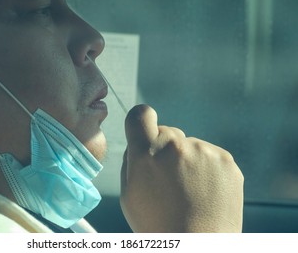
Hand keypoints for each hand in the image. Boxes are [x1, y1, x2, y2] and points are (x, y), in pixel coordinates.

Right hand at [120, 105, 243, 231]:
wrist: (197, 245)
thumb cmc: (158, 224)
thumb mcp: (129, 194)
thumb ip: (131, 160)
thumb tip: (138, 141)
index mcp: (147, 154)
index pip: (140, 114)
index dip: (141, 121)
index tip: (144, 132)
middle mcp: (176, 147)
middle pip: (167, 132)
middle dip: (164, 149)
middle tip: (168, 178)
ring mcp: (204, 151)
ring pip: (189, 145)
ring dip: (187, 160)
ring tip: (189, 190)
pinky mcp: (225, 160)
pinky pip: (208, 155)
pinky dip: (205, 168)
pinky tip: (204, 191)